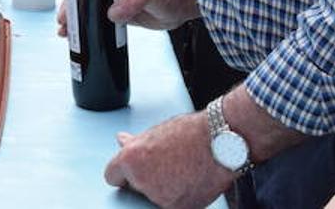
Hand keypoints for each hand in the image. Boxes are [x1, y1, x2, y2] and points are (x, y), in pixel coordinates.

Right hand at [59, 0, 198, 37]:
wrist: (184, 6)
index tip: (66, 9)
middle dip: (71, 10)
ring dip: (78, 20)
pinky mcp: (121, 12)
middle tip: (63, 25)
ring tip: (66, 33)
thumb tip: (112, 14)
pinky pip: (100, 19)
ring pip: (90, 8)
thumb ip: (132, 1)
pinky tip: (82, 35)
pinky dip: (90, 26)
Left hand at [104, 112, 234, 208]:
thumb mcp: (155, 132)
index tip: (132, 170)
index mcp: (131, 160)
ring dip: (164, 187)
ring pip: (155, 196)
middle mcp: (143, 181)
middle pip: (135, 187)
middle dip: (145, 179)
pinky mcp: (181, 207)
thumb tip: (121, 141)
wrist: (222, 142)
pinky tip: (190, 179)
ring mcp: (161, 197)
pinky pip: (173, 203)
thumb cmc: (190, 133)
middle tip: (164, 164)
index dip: (123, 172)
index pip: (112, 176)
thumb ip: (134, 143)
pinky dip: (179, 195)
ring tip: (181, 168)